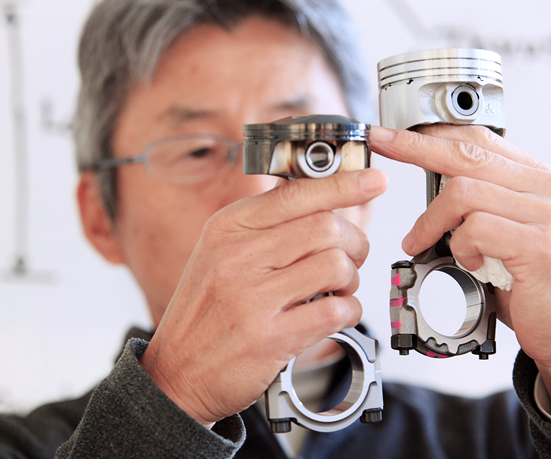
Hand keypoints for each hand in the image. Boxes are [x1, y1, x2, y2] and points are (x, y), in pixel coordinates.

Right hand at [139, 168, 386, 426]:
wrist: (176, 372)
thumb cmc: (206, 310)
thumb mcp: (219, 252)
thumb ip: (264, 225)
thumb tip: (320, 198)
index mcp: (228, 227)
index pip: (297, 194)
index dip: (345, 183)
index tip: (374, 179)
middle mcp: (237, 256)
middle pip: (326, 227)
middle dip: (354, 242)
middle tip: (352, 256)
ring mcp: (251, 297)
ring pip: (335, 266)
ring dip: (351, 279)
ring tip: (338, 289)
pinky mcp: (268, 338)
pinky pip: (335, 311)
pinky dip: (349, 311)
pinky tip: (335, 313)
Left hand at [370, 124, 550, 424]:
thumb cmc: (529, 284)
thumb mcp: (502, 232)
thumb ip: (479, 202)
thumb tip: (430, 178)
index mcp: (536, 179)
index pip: (477, 140)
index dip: (430, 133)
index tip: (392, 132)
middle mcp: (546, 187)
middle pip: (466, 153)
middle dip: (414, 148)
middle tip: (381, 142)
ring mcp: (546, 213)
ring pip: (463, 192)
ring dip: (432, 220)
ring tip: (424, 244)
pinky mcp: (539, 244)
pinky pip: (476, 229)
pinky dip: (460, 248)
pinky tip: (469, 265)